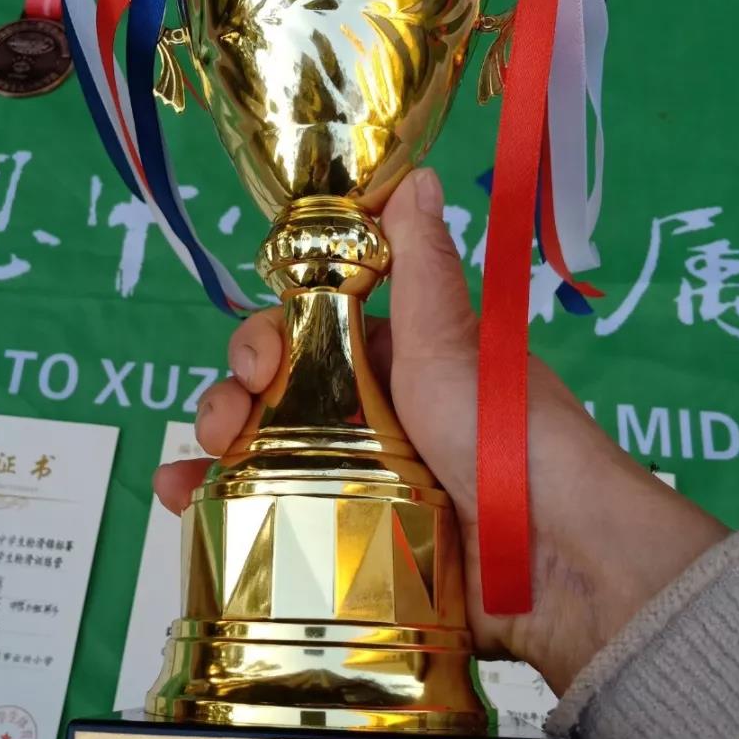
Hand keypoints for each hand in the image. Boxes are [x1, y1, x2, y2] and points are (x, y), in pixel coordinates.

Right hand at [155, 167, 727, 694]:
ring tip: (190, 470)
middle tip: (226, 422)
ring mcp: (362, 488)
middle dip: (232, 397)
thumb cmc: (506, 437)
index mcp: (399, 367)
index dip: (268, 338)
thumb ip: (420, 271)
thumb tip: (417, 176)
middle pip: (276, 397)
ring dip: (211, 453)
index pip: (309, 335)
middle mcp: (376, 422)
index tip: (259, 358)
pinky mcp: (353, 550)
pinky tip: (181, 503)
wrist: (557, 563)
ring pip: (266, 457)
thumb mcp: (453, 345)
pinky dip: (219, 511)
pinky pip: (275, 522)